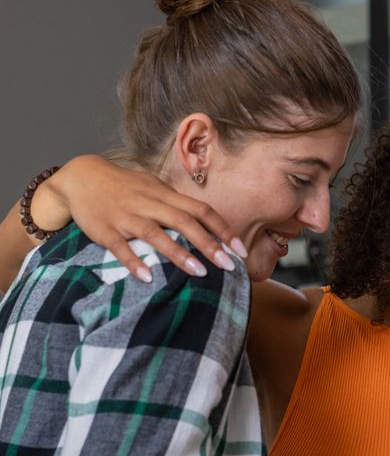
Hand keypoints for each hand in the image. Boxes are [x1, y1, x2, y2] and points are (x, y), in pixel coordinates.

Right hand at [36, 156, 245, 281]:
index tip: (240, 250)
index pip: (201, 209)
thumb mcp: (154, 188)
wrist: (82, 178)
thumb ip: (178, 205)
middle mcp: (149, 203)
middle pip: (184, 221)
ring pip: (155, 234)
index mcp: (165, 195)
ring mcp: (127, 216)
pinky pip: (120, 247)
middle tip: (229, 266)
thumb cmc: (125, 187)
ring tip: (199, 273)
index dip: (222, 229)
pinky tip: (147, 277)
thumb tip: (207, 224)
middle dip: (209, 244)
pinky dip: (133, 262)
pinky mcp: (105, 230)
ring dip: (178, 253)